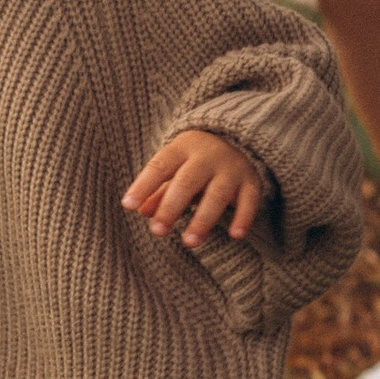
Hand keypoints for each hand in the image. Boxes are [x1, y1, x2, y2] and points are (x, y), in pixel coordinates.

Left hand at [123, 127, 264, 249]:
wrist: (238, 136)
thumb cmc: (196, 159)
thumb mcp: (175, 166)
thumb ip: (158, 189)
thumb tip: (141, 210)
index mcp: (182, 148)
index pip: (160, 166)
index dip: (144, 185)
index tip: (128, 205)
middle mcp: (207, 156)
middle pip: (187, 182)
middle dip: (171, 207)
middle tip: (158, 231)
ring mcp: (231, 168)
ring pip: (217, 194)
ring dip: (203, 219)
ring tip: (190, 242)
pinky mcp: (251, 181)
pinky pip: (249, 200)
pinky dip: (244, 217)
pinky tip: (235, 235)